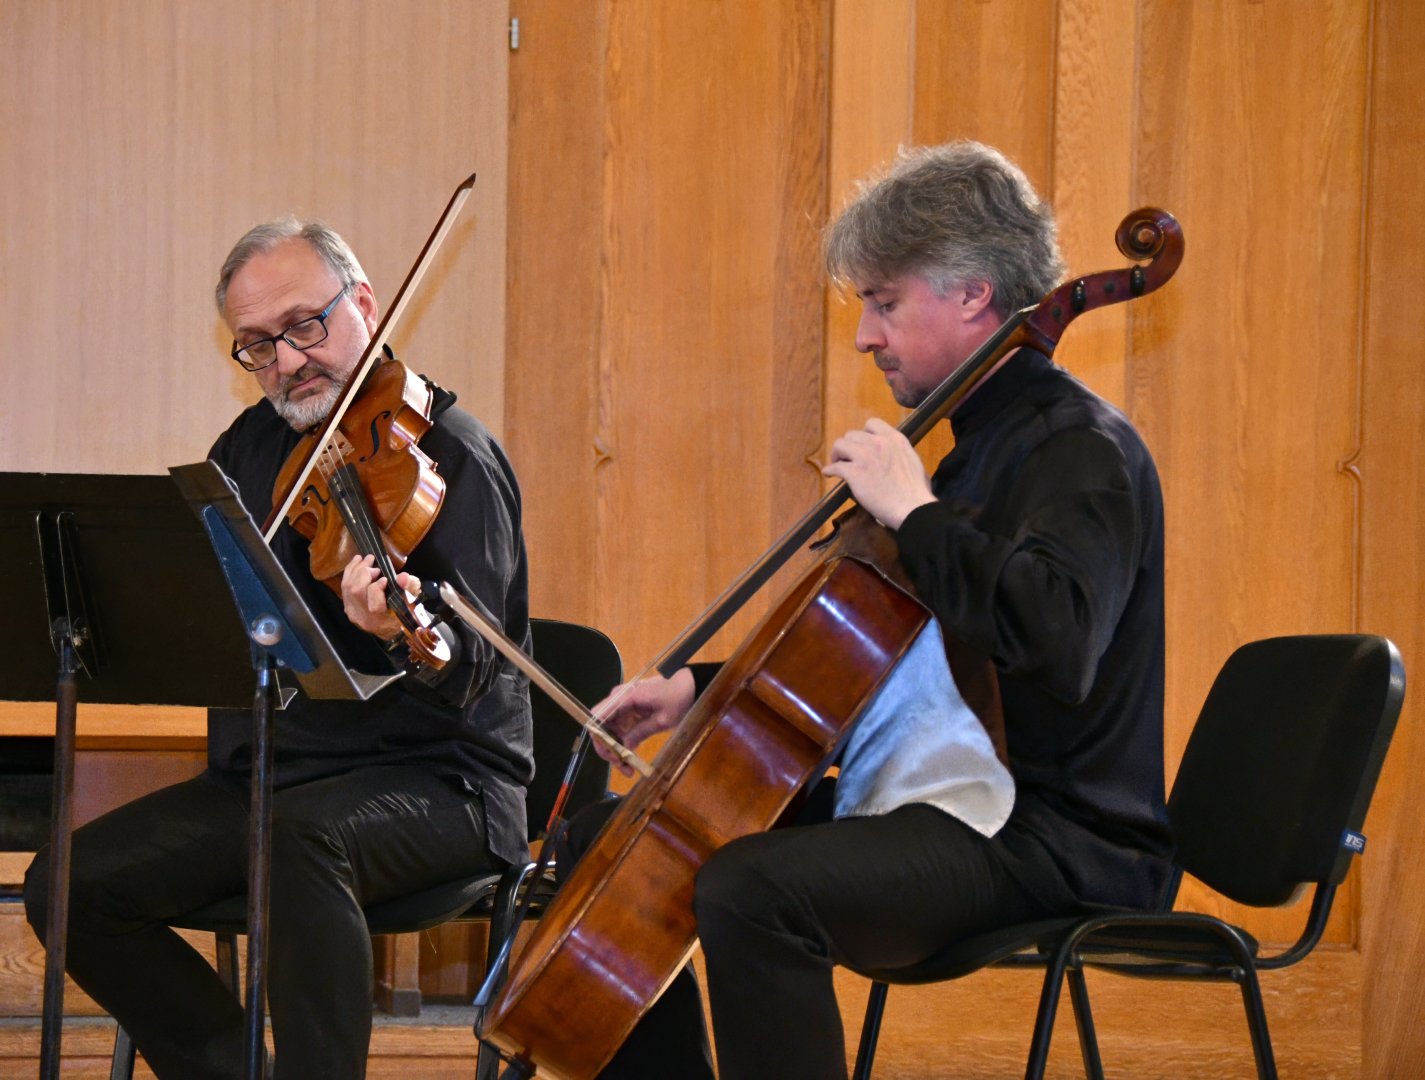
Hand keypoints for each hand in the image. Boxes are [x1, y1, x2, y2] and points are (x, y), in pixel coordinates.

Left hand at [340, 553, 416, 638]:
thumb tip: (403, 576)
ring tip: (365, 559)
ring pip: (347, 587)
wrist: (390, 627)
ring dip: (355, 569)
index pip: (373, 605)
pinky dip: (350, 572)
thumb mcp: (412, 601)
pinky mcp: (347, 605)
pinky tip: (357, 562)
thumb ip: (409, 588)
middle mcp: (362, 617)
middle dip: (364, 573)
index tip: (385, 578)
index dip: (377, 588)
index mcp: (380, 620)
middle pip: (356, 592)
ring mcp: (352, 612)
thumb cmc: (403, 613)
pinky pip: (344, 587)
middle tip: (374, 564)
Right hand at [590, 669, 696, 775]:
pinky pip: (620, 731)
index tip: (610, 755)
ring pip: (610, 732)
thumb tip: (624, 748)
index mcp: (624, 697)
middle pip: (602, 727)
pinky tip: (631, 759)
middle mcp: (619, 700)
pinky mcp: (629, 713)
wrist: (689, 685)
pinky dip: (623, 745)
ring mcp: (623, 706)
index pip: (598, 717)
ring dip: (615, 750)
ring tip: (628, 769)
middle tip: (622, 766)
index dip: (599, 737)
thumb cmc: (677, 697)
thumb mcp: (662, 719)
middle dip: (608, 749)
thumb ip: (641, 732)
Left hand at [821, 417, 936, 528]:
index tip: (862, 445)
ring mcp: (865, 456)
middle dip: (849, 446)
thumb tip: (893, 459)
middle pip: (852, 435)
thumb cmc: (917, 491)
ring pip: (840, 445)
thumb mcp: (912, 461)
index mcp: (894, 439)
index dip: (864, 434)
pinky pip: (835, 467)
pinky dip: (830, 470)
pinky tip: (829, 474)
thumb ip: (898, 454)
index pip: (872, 423)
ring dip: (838, 455)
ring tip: (838, 464)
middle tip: (848, 458)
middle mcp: (878, 442)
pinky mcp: (854, 472)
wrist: (912, 507)